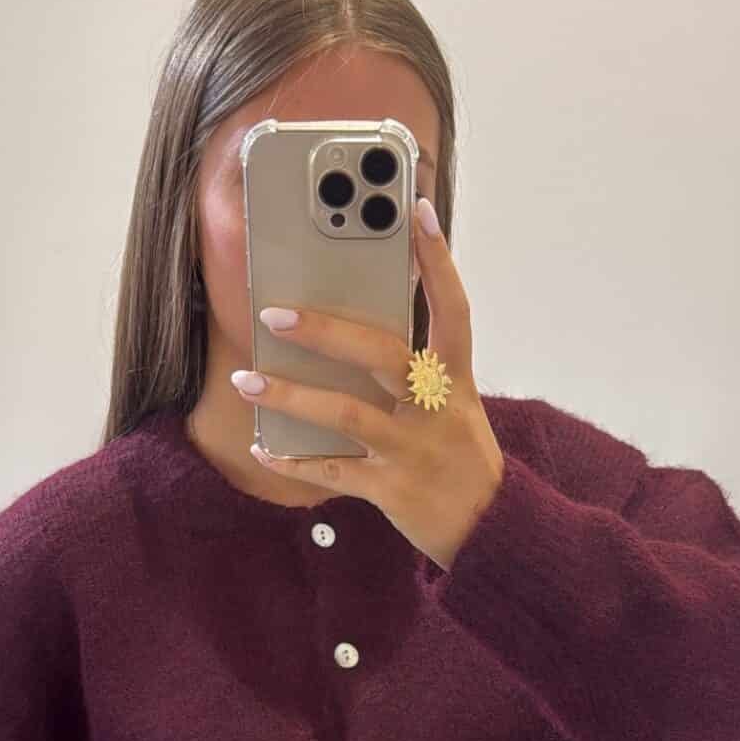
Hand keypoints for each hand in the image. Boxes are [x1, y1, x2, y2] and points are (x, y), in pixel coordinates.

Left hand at [230, 197, 504, 571]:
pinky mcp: (392, 489)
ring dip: (290, 395)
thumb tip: (354, 328)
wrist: (493, 531)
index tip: (418, 209)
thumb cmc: (461, 456)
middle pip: (382, 353)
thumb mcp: (454, 405)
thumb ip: (418, 368)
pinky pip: (332, 471)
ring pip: (346, 413)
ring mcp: (413, 450)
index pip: (453, 308)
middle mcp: (436, 409)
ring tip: (246, 377)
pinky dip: (292, 461)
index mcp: (456, 379)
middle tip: (275, 313)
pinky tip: (261, 447)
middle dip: (326, 331)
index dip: (438, 260)